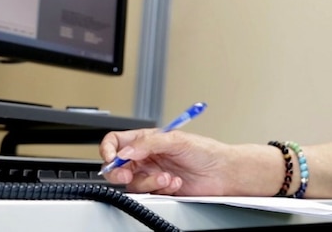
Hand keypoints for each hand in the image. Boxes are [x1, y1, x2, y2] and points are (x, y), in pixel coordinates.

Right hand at [99, 128, 236, 194]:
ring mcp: (152, 173)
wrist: (222, 172)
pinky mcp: (160, 189)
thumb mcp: (176, 140)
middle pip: (118, 165)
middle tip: (128, 173)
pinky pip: (148, 193)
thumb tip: (127, 150)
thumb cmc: (205, 151)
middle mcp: (147, 157)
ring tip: (167, 177)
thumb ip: (149, 143)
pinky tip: (175, 182)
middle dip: (120, 171)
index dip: (109, 149)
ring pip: (133, 182)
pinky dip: (160, 188)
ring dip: (149, 181)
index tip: (112, 157)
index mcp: (148, 140)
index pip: (118, 142)